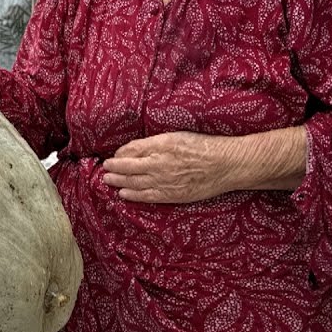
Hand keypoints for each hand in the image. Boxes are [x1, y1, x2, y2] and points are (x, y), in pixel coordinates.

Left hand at [102, 131, 238, 203]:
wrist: (226, 165)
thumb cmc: (204, 147)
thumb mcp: (178, 136)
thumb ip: (155, 142)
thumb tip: (134, 149)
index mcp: (162, 144)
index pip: (133, 149)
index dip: (120, 153)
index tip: (114, 155)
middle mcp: (160, 163)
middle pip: (129, 167)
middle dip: (114, 168)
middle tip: (104, 169)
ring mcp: (165, 180)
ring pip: (134, 182)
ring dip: (118, 181)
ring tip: (107, 180)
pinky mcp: (172, 194)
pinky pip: (147, 196)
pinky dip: (133, 195)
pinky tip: (123, 193)